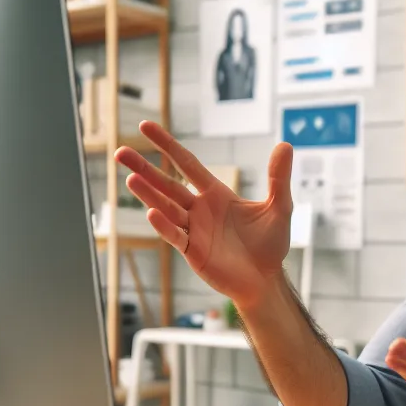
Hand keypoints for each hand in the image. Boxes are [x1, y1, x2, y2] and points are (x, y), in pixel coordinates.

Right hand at [114, 121, 293, 308]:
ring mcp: (193, 230)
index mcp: (216, 194)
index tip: (145, 126)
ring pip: (165, 208)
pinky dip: (164, 225)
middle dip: (144, 168)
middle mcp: (199, 209)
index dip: (167, 145)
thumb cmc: (271, 244)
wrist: (266, 279)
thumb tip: (286, 145)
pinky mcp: (193, 251)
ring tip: (130, 179)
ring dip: (148, 195)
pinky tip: (151, 212)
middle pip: (167, 184)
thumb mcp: (280, 207)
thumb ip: (278, 178)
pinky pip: (175, 236)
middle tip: (120, 152)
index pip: (187, 163)